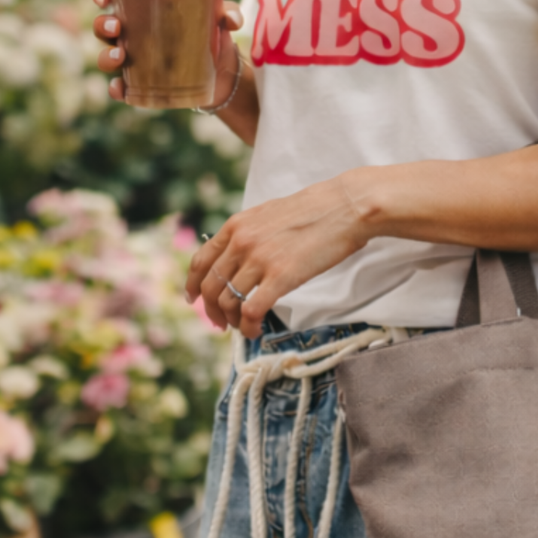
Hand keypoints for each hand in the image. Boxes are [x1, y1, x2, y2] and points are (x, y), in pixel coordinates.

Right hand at [91, 0, 244, 104]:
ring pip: (107, 56)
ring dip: (106, 57)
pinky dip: (116, 89)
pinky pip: (120, 88)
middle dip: (103, 26)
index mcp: (142, 8)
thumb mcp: (221, 19)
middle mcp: (132, 33)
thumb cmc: (213, 35)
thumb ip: (228, 13)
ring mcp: (134, 60)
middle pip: (103, 27)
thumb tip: (231, 19)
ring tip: (120, 57)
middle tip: (117, 27)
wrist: (223, 74)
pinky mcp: (141, 84)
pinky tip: (121, 89)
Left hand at [188, 174, 373, 336]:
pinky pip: (250, 311)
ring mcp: (259, 260)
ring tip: (242, 327)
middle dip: (211, 310)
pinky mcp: (280, 277)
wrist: (345, 207)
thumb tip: (243, 256)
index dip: (193, 285)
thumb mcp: (270, 214)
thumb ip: (250, 233)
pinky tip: (255, 330)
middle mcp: (241, 242)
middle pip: (210, 286)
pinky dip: (248, 327)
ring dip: (231, 321)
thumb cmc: (317, 211)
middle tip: (219, 323)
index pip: (201, 261)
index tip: (194, 300)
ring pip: (228, 302)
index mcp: (236, 225)